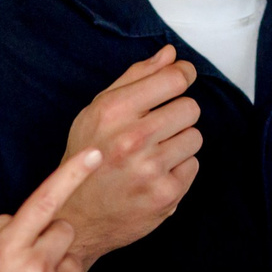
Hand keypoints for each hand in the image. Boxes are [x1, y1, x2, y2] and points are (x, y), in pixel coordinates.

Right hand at [0, 147, 101, 271]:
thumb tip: (16, 216)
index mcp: (5, 252)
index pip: (43, 201)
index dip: (71, 174)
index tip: (93, 153)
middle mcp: (35, 268)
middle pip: (64, 229)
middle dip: (52, 241)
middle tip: (29, 270)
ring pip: (74, 259)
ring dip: (58, 271)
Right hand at [57, 45, 202, 268]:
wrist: (77, 216)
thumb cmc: (87, 159)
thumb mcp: (97, 111)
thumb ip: (135, 78)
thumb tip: (171, 55)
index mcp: (113, 112)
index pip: (173, 79)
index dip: (182, 75)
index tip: (181, 78)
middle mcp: (132, 139)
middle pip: (190, 108)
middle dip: (177, 114)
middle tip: (156, 128)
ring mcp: (150, 170)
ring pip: (194, 137)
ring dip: (178, 143)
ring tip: (153, 154)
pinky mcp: (165, 195)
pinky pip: (193, 165)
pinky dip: (178, 169)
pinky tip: (154, 174)